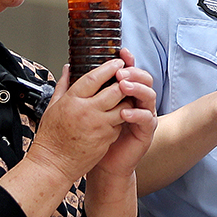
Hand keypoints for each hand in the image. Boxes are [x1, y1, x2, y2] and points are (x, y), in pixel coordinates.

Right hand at [29, 57, 132, 182]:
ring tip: (127, 96)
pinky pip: (120, 123)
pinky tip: (120, 115)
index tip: (118, 62)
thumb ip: (63, 86)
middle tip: (129, 76)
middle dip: (124, 81)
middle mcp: (87, 111)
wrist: (54, 164)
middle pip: (115, 90)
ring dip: (127, 100)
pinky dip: (122, 118)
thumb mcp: (52, 107)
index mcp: (72, 101)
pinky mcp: (107, 138)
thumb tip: (68, 69)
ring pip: (123, 107)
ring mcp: (99, 125)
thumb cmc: (51, 136)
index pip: (94, 78)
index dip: (109, 68)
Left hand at [91, 50, 156, 178]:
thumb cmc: (95, 137)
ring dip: (137, 89)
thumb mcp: (85, 108)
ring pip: (149, 96)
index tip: (121, 52)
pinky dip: (137, 113)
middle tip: (121, 72)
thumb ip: (79, 87)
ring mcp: (144, 115)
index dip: (128, 61)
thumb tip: (68, 67)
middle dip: (133, 73)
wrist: (104, 163)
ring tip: (123, 87)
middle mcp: (137, 101)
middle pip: (144, 80)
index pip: (130, 72)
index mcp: (125, 94)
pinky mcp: (146, 131)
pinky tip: (125, 112)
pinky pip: (147, 118)